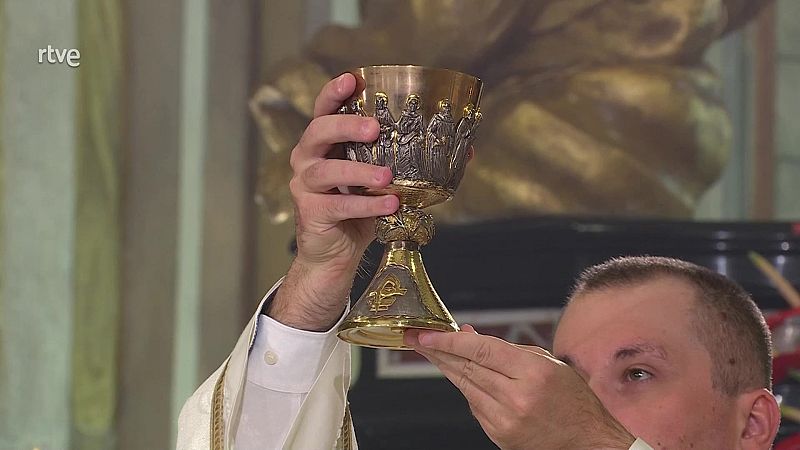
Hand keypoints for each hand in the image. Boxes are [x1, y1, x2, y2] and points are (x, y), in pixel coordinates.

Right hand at [268, 73, 399, 330]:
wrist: (336, 256)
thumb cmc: (360, 211)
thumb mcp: (385, 182)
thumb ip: (413, 163)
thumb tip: (465, 150)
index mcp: (326, 144)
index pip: (324, 110)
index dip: (334, 92)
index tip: (352, 79)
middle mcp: (308, 159)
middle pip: (318, 131)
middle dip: (346, 126)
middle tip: (374, 128)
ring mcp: (305, 186)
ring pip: (326, 171)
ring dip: (358, 172)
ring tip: (387, 176)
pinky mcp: (311, 213)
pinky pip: (338, 205)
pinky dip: (365, 205)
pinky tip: (389, 205)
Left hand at [405, 326, 635, 449]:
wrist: (588, 442)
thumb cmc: (573, 401)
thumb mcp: (549, 363)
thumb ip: (508, 349)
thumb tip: (470, 335)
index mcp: (533, 374)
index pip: (481, 350)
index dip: (450, 340)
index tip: (428, 334)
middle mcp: (517, 397)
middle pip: (467, 368)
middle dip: (438, 351)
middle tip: (417, 338)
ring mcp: (506, 420)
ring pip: (465, 387)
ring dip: (447, 368)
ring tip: (432, 352)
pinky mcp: (500, 436)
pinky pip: (474, 406)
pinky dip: (467, 389)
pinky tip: (462, 376)